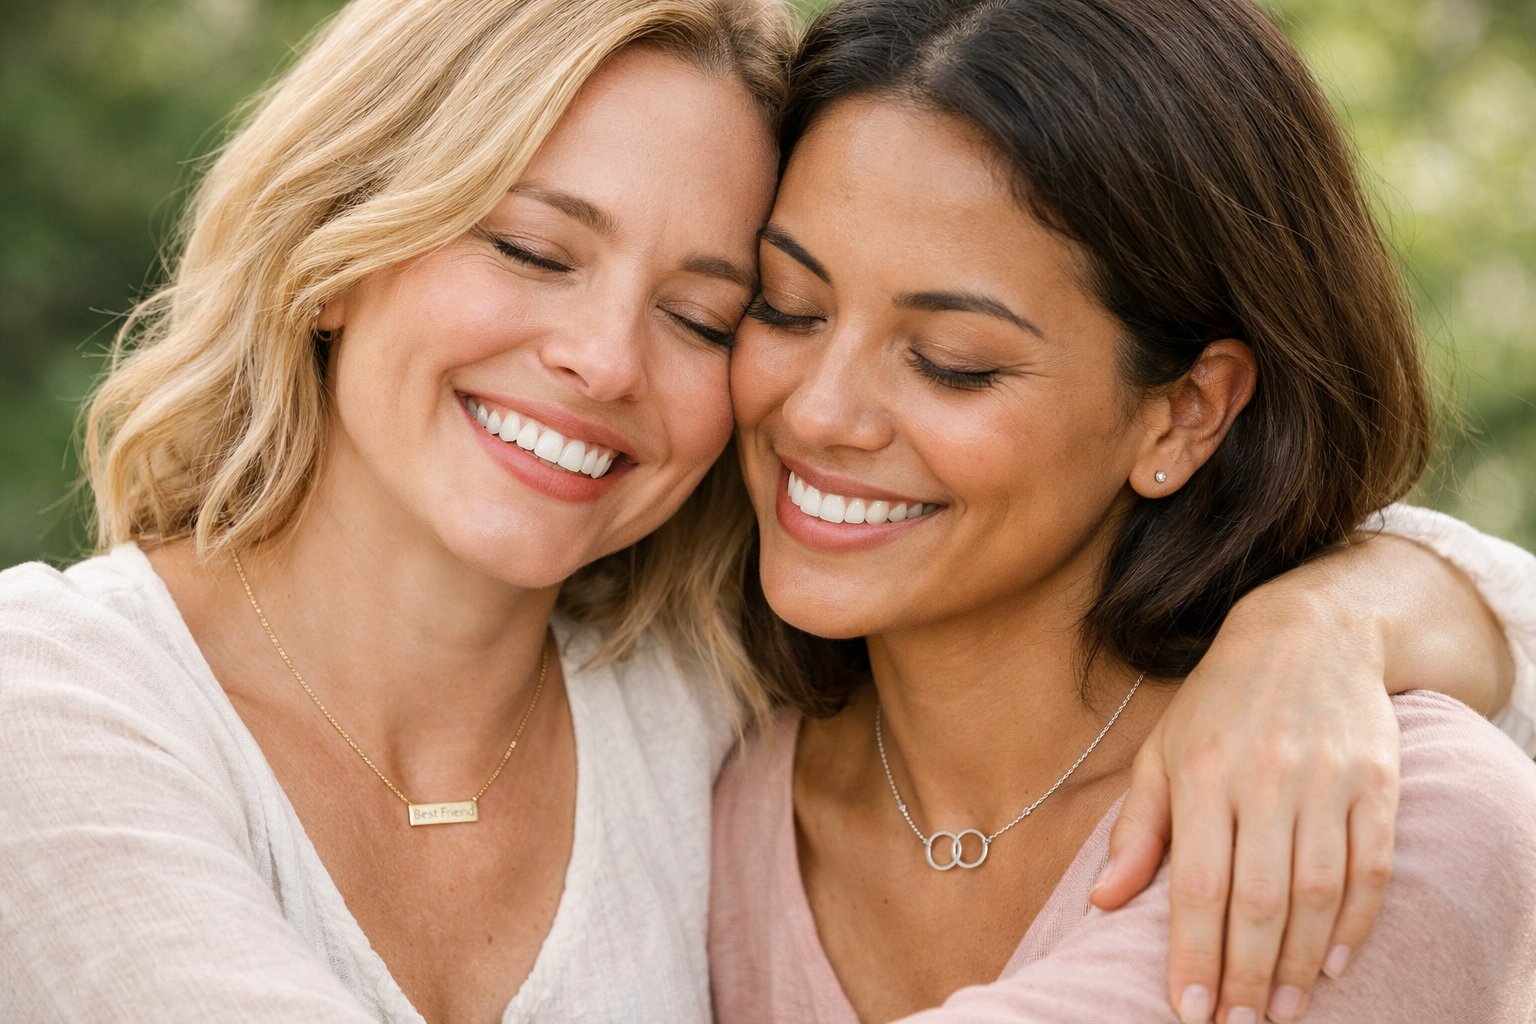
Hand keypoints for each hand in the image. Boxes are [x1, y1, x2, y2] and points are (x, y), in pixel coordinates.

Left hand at [1089, 590, 1399, 1023]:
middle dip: (1247, 972)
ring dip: (1300, 962)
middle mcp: (1264, 777)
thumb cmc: (1219, 702)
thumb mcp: (1162, 751)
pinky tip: (1334, 963)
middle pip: (1258, 898)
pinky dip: (1357, 921)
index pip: (1197, 882)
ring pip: (1316, 891)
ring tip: (1283, 1011)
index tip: (1188, 1009)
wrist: (1307, 631)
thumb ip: (1137, 830)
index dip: (1193, 952)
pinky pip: (1370, 865)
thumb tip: (1102, 902)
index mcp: (1203, 772)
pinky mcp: (1376, 780)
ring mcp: (1325, 779)